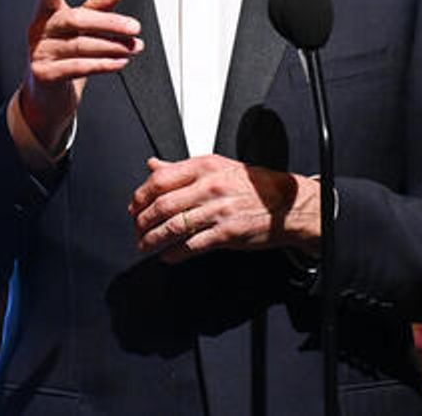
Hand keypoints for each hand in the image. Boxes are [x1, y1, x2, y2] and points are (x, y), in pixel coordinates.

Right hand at [20, 0, 141, 149]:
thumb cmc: (62, 57)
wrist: (46, 98)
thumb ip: (96, 8)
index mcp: (46, 15)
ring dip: (113, 46)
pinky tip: (119, 63)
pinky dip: (102, 65)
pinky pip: (77, 68)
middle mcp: (39, 32)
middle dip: (109, 23)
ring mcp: (39, 54)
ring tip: (134, 47)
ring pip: (80, 45)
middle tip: (134, 27)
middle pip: (74, 20)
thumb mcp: (80, 30)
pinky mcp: (44, 76)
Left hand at [129, 155, 320, 262]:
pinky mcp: (227, 232)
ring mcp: (219, 210)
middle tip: (137, 229)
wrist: (287, 203)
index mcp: (205, 166)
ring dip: (154, 239)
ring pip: (174, 226)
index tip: (135, 207)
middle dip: (143, 221)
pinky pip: (193, 244)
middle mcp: (210, 186)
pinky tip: (168, 255)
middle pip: (163, 204)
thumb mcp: (217, 167)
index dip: (141, 196)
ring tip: (146, 244)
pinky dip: (175, 253)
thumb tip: (153, 166)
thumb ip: (182, 168)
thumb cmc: (252, 186)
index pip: (161, 179)